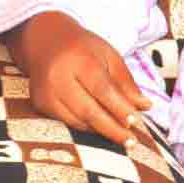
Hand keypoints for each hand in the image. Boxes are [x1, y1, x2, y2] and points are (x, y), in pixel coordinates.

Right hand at [6, 11, 151, 146]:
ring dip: (100, 131)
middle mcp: (57, 77)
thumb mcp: (108, 55)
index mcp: (78, 59)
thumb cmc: (82, 48)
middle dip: (112, 129)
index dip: (119, 108)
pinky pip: (66, 122)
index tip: (135, 122)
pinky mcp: (39, 104)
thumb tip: (144, 106)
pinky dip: (85, 127)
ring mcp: (45, 92)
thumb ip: (125, 81)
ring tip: (120, 137)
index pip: (102, 89)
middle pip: (88, 110)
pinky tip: (99, 128)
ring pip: (77, 121)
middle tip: (131, 142)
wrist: (45, 41)